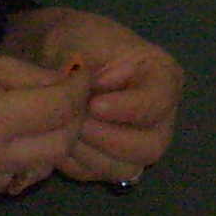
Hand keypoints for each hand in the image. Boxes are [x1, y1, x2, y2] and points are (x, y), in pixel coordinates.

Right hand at [0, 44, 89, 202]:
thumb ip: (23, 74)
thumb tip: (64, 81)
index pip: (61, 109)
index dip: (78, 87)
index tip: (78, 71)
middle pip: (61, 145)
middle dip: (72, 116)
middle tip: (64, 89)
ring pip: (41, 168)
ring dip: (51, 141)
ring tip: (38, 110)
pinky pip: (13, 179)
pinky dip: (24, 157)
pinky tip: (8, 134)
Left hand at [1, 8, 183, 186]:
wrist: (53, 55)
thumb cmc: (75, 41)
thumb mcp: (83, 39)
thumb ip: (89, 72)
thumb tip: (88, 103)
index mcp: (163, 77)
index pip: (158, 102)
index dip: (127, 108)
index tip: (93, 103)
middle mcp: (160, 115)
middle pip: (150, 146)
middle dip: (108, 138)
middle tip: (77, 123)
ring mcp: (138, 143)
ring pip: (126, 169)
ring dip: (90, 153)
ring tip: (65, 129)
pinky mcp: (113, 160)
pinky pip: (99, 175)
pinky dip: (76, 163)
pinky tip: (60, 141)